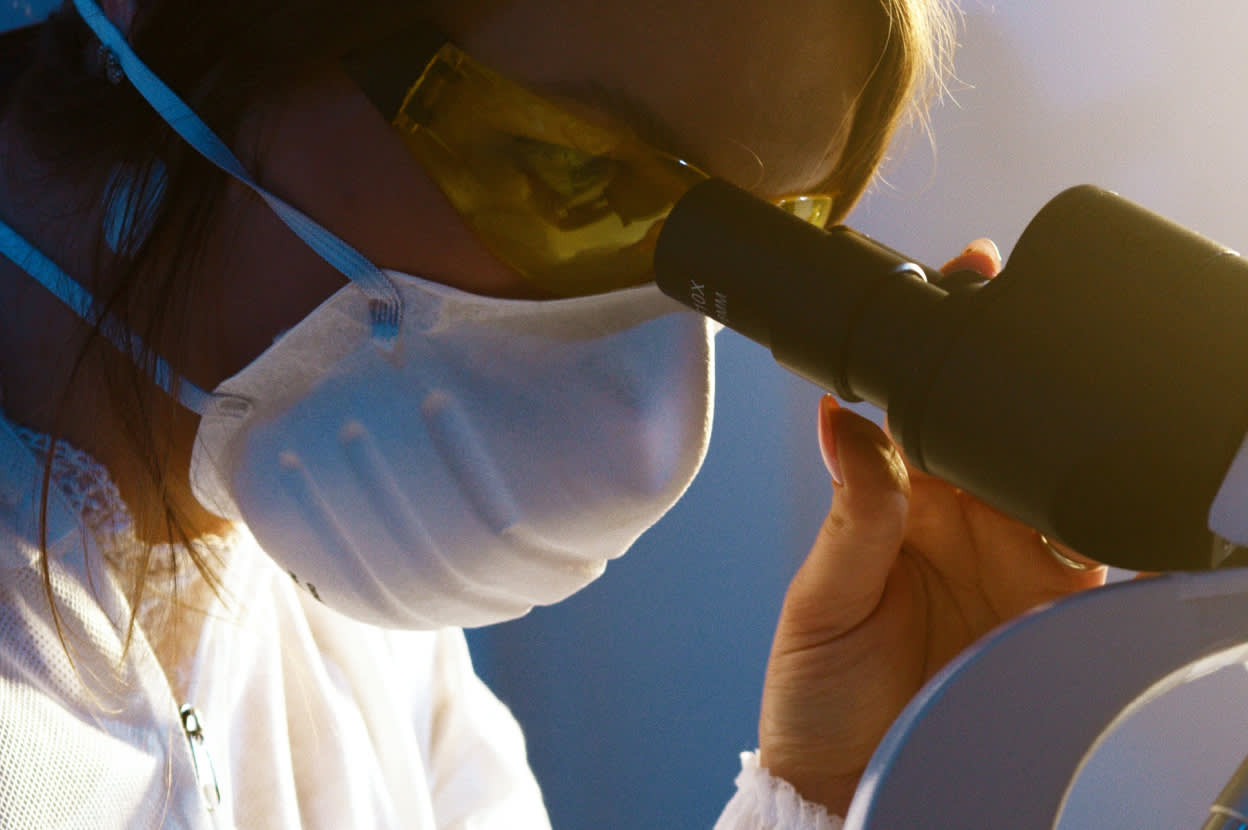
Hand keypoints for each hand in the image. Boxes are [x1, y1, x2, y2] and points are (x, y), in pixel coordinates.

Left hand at [756, 239, 1107, 815]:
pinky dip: (1110, 522)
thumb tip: (841, 417)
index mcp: (898, 497)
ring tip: (1078, 404)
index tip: (969, 276)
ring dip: (1067, 442)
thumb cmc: (816, 690)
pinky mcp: (1053, 604)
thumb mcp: (822, 600)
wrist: (853, 780)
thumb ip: (851, 514)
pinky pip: (1095, 549)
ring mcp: (1012, 556)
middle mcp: (961, 516)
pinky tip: (1111, 495)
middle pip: (1000, 426)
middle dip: (1022, 372)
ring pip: (1055, 476)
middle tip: (1037, 317)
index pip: (925, 402)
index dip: (948, 342)